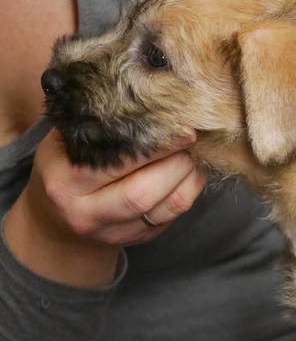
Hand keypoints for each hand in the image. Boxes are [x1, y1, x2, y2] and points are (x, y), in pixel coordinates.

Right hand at [3, 129, 203, 286]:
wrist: (55, 220)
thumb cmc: (64, 169)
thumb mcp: (63, 144)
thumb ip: (95, 126)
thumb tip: (142, 100)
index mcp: (66, 183)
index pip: (117, 165)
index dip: (155, 148)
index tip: (180, 129)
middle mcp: (87, 213)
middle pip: (145, 193)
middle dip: (177, 165)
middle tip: (192, 141)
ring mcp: (115, 232)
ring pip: (168, 208)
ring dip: (190, 179)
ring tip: (196, 155)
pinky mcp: (139, 240)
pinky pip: (173, 217)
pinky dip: (189, 192)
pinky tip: (192, 174)